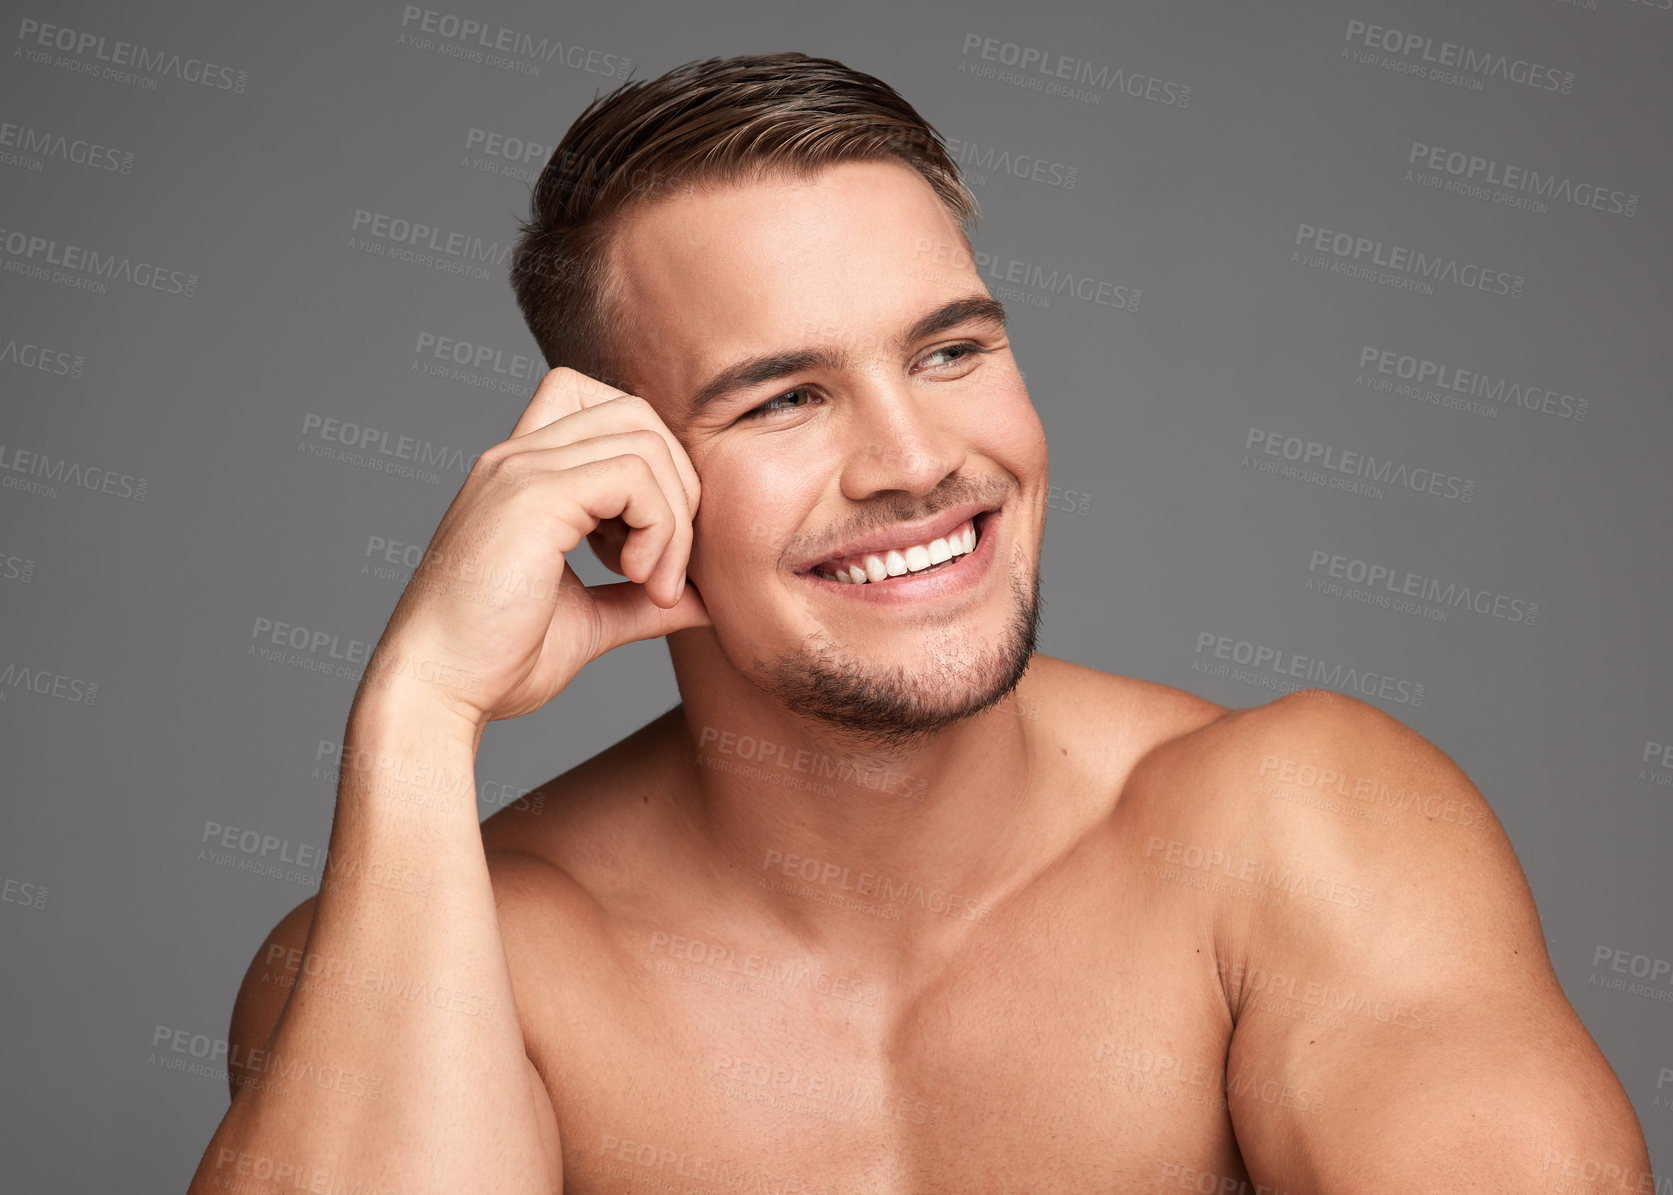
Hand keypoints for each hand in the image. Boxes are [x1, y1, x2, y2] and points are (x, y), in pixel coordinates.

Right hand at [362, 367, 710, 728]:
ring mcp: (521, 469)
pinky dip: (660, 529)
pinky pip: (634, 476)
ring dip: (674, 519)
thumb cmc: (496, 663)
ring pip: (644, 441)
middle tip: (666, 571)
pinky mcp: (533, 496)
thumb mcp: (590, 621)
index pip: (604, 408)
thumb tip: (707, 600)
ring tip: (652, 585)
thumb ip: (643, 600)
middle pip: (635, 413)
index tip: (645, 549)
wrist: (436, 692)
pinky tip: (636, 580)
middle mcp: (517, 457)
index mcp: (523, 474)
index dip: (652, 465)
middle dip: (678, 488)